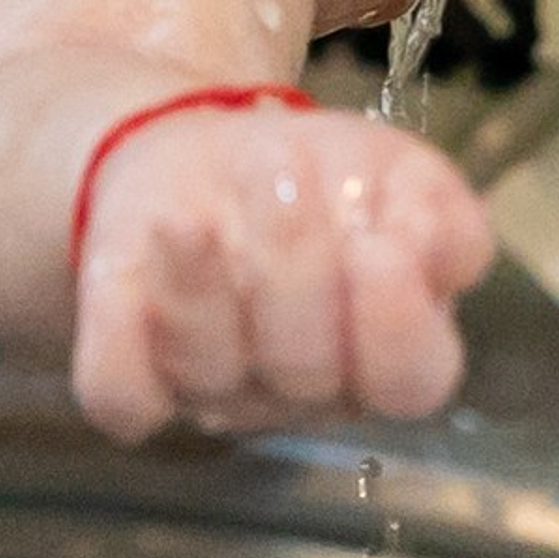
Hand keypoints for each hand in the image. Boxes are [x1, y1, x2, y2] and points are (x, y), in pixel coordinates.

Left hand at [70, 102, 487, 442]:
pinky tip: (127, 269)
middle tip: (279, 174)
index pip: (409, 379)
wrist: (201, 164)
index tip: (375, 248)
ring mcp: (214, 385)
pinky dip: (120, 335)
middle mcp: (300, 386)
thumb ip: (438, 212)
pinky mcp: (135, 372)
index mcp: (381, 352)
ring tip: (191, 212)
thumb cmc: (315, 176)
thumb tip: (437, 247)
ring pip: (208, 372)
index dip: (394, 324)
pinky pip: (122, 393)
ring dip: (199, 285)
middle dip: (294, 265)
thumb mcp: (392, 173)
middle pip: (305, 369)